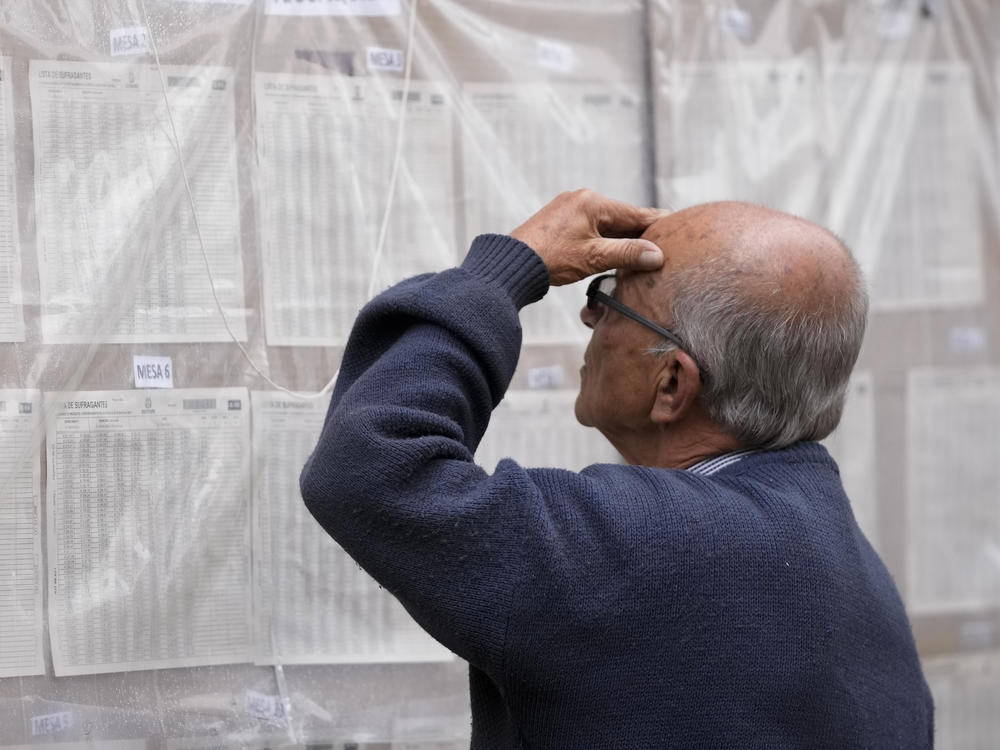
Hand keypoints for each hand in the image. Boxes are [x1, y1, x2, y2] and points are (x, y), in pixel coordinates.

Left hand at [510, 189, 668, 285]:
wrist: (512, 263)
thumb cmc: (551, 258)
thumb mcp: (594, 257)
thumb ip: (627, 254)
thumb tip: (657, 255)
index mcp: (593, 202)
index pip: (636, 212)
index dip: (658, 223)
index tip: (678, 228)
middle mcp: (582, 199)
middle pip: (622, 217)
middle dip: (641, 233)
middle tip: (665, 245)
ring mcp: (569, 209)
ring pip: (607, 224)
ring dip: (622, 239)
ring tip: (642, 254)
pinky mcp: (560, 222)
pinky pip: (592, 228)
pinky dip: (605, 240)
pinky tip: (612, 254)